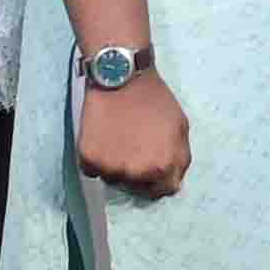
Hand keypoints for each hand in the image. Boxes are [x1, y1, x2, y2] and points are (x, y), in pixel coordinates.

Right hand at [73, 62, 193, 199]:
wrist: (122, 78)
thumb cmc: (155, 100)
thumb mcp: (180, 127)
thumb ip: (180, 158)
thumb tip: (174, 180)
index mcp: (162, 168)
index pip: (161, 191)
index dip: (158, 180)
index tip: (152, 168)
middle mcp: (136, 174)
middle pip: (136, 187)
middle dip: (137, 174)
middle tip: (133, 148)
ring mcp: (110, 168)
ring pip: (113, 179)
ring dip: (115, 166)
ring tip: (118, 138)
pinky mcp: (88, 159)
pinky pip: (92, 170)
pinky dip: (96, 159)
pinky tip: (103, 137)